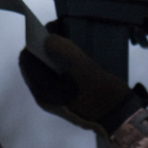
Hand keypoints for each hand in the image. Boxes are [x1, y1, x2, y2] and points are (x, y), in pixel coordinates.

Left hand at [19, 34, 139, 134]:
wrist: (120, 117)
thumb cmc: (102, 94)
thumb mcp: (83, 67)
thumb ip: (64, 49)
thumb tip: (48, 39)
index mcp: (44, 91)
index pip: (27, 60)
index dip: (35, 43)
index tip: (49, 31)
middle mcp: (45, 97)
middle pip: (35, 65)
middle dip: (45, 49)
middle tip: (60, 35)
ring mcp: (55, 99)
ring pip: (46, 71)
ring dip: (54, 56)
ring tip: (68, 45)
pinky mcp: (66, 99)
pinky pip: (56, 78)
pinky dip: (60, 66)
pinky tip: (74, 59)